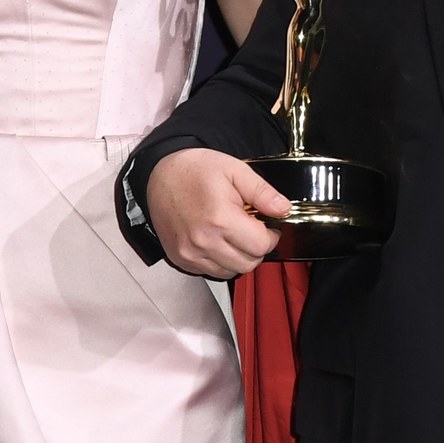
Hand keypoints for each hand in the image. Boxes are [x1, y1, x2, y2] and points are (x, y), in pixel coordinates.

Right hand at [146, 149, 292, 278]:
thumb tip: (284, 209)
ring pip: (231, 272)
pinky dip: (220, 262)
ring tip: (233, 234)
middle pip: (248, 264)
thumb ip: (262, 192)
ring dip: (239, 257)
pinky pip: (211, 272)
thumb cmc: (196, 170)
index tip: (266, 225)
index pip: (261, 246)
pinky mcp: (181, 259)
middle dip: (256, 248)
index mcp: (221, 218)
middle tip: (250, 229)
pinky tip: (217, 241)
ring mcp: (190, 253)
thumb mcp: (235, 170)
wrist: (159, 174)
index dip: (270, 235)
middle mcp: (204, 241)